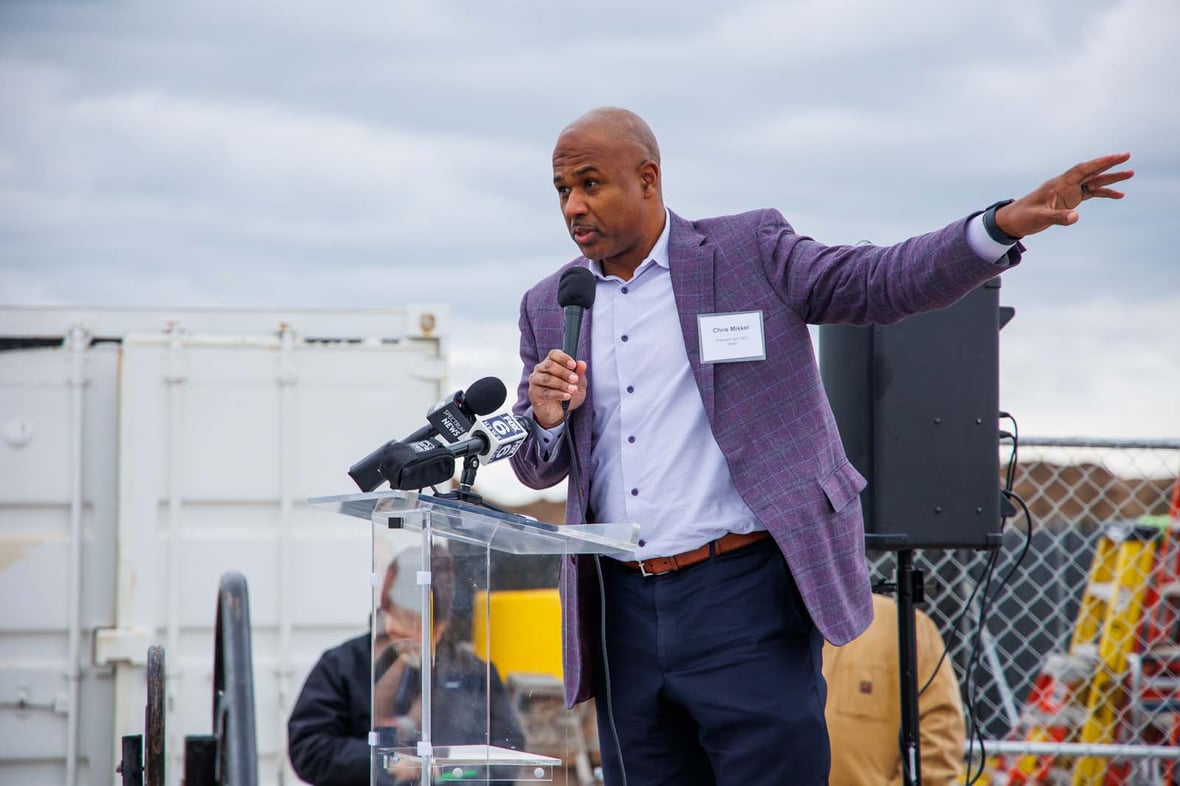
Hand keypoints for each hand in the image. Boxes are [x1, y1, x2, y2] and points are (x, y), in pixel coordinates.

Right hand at [528, 349, 587, 428]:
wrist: (559, 412)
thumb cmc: (567, 394)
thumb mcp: (578, 384)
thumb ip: (580, 374)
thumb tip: (582, 364)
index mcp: (551, 362)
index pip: (554, 354)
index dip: (563, 358)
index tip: (573, 365)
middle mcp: (540, 369)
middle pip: (549, 365)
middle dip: (564, 372)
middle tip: (575, 379)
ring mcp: (535, 380)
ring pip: (546, 378)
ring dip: (561, 384)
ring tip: (572, 389)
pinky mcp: (534, 393)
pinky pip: (545, 392)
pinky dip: (558, 394)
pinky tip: (566, 396)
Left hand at [995, 152, 1132, 237]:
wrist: (1013, 221)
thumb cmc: (1023, 217)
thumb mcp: (1039, 218)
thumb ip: (1058, 217)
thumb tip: (1076, 217)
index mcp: (1057, 184)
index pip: (1081, 170)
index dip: (1098, 163)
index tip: (1114, 157)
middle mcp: (1065, 185)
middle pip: (1091, 171)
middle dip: (1109, 164)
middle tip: (1127, 156)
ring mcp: (1068, 192)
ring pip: (1093, 182)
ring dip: (1111, 179)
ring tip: (1130, 174)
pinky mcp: (1070, 200)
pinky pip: (1090, 194)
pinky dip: (1104, 193)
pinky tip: (1119, 195)